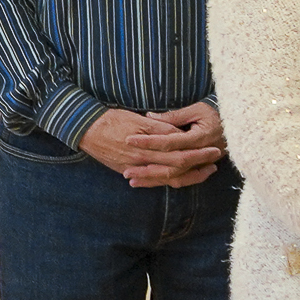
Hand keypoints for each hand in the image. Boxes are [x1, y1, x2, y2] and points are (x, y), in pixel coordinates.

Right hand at [79, 105, 223, 188]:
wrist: (85, 129)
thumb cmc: (113, 119)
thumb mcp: (140, 120)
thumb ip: (162, 128)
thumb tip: (181, 135)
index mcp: (146, 148)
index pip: (179, 156)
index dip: (199, 155)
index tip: (214, 150)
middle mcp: (141, 162)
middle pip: (175, 170)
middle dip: (198, 168)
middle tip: (215, 164)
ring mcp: (133, 169)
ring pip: (165, 179)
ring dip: (187, 177)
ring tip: (203, 172)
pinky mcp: (127, 171)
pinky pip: (151, 180)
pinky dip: (168, 180)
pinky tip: (180, 177)